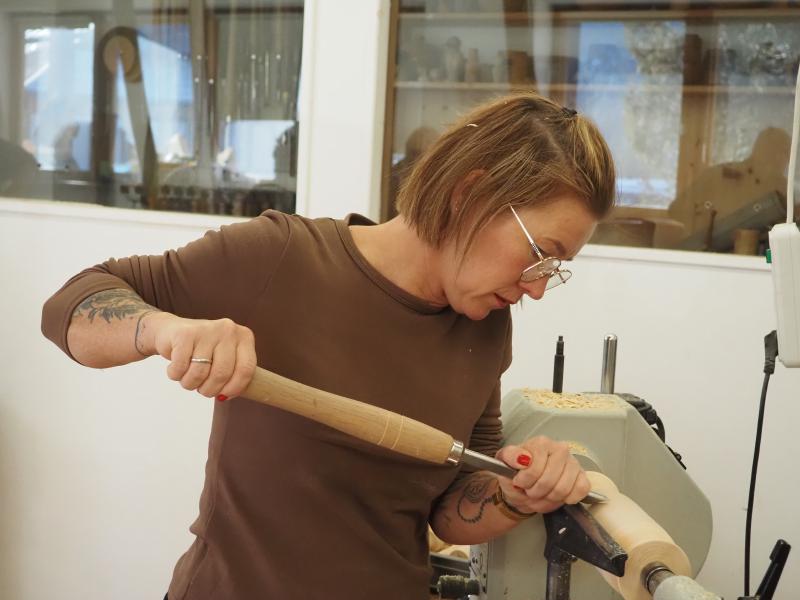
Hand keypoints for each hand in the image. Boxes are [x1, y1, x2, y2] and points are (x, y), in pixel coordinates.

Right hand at [142, 313, 256, 399]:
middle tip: (201, 388)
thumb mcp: (225, 358)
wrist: (171, 331)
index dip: (234, 388)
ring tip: (187, 377)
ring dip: (190, 383)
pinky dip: (175, 374)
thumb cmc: (202, 351)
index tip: (223, 395)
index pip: (246, 370)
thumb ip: (234, 375)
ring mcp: (207, 330)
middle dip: (209, 389)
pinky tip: (175, 367)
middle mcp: (228, 330)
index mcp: (244, 337)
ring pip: (199, 373)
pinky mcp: (185, 334)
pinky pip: (180, 367)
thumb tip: (226, 396)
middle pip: (222, 374)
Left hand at [494, 436, 589, 513]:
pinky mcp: (582, 477)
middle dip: (536, 492)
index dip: (525, 480)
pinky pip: (579, 491)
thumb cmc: (515, 474)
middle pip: (549, 480)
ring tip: (540, 495)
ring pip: (563, 489)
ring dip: (548, 498)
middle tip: (529, 491)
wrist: (524, 489)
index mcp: (541, 443)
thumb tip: (523, 458)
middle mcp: (560, 449)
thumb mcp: (504, 463)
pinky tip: (557, 496)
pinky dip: (566, 499)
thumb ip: (510, 456)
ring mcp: (573, 463)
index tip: (518, 482)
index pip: (534, 467)